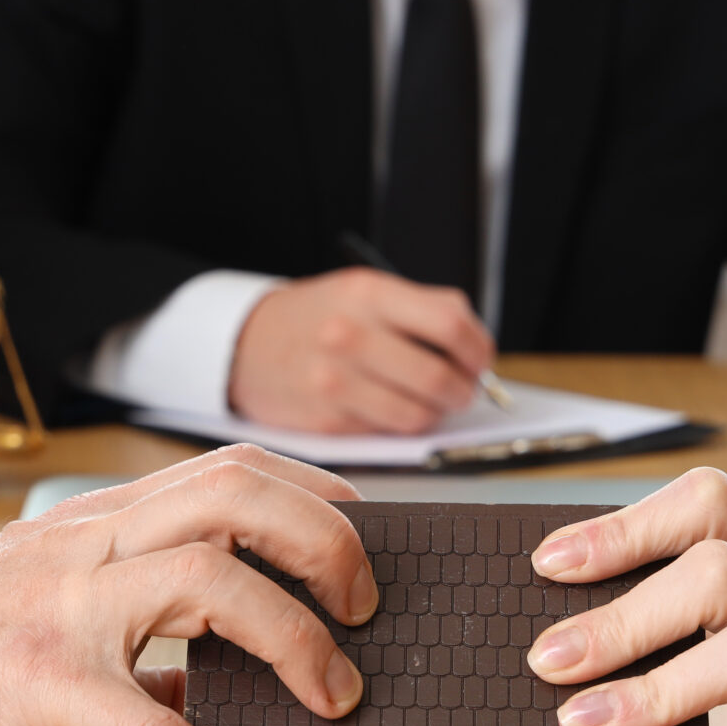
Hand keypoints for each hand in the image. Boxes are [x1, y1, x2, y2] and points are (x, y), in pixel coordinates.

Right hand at [0, 446, 377, 725]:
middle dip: (325, 542)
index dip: (315, 494)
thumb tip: (221, 674)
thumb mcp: (54, 610)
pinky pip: (146, 723)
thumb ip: (138, 627)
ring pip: (208, 579)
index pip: (231, 468)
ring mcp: (63, 609)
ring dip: (293, 638)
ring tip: (331, 698)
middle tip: (364, 611)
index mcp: (101, 524)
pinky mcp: (34, 683)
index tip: (365, 538)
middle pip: (238, 492)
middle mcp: (90, 546)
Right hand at [229, 266, 494, 433]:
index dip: (478, 350)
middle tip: (463, 391)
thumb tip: (477, 353)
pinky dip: (399, 426)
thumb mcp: (363, 291)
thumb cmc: (318, 318)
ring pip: (418, 415)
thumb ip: (420, 312)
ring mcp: (335, 381)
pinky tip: (390, 409)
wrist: (245, 345)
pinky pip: (387, 434)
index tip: (481, 361)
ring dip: (435, 415)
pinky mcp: (327, 421)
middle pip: (440, 377)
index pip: (450, 324)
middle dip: (464, 391)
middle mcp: (350, 335)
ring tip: (429, 403)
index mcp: (369, 293)